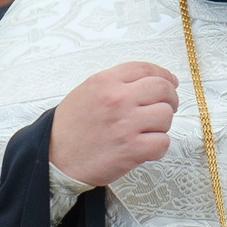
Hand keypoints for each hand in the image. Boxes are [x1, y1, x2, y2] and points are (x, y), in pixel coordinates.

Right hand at [49, 62, 179, 187]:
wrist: (55, 157)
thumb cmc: (71, 127)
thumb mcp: (88, 91)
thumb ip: (116, 83)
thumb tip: (153, 80)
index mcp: (106, 82)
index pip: (146, 69)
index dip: (164, 75)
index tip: (170, 82)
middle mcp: (117, 99)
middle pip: (163, 89)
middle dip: (170, 99)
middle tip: (166, 107)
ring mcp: (125, 124)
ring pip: (166, 116)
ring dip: (161, 125)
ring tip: (148, 131)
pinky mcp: (131, 149)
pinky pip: (162, 142)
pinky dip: (158, 146)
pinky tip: (145, 147)